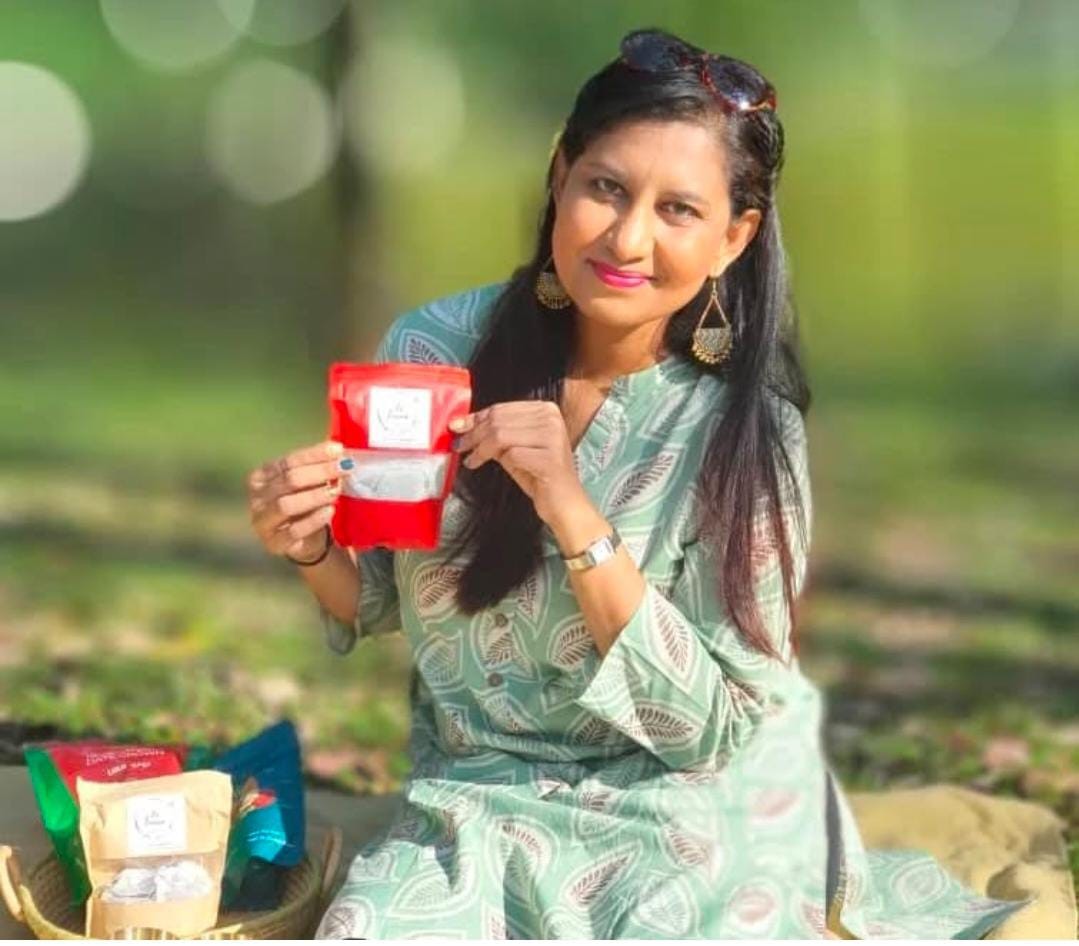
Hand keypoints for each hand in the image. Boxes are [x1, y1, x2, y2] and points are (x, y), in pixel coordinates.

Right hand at [247, 440, 344, 559]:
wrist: (305, 541)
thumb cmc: (306, 504)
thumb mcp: (308, 483)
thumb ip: (317, 466)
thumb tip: (337, 449)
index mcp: (261, 477)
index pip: (289, 461)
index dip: (315, 455)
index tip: (339, 450)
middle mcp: (257, 498)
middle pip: (289, 481)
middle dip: (320, 472)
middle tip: (344, 469)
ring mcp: (262, 522)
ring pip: (286, 505)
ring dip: (315, 496)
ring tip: (336, 490)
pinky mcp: (274, 543)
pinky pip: (294, 531)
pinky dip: (314, 520)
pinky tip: (330, 511)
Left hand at [449, 400, 590, 526]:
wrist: (564, 504)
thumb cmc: (539, 476)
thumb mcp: (514, 448)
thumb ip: (495, 434)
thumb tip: (464, 425)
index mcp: (545, 410)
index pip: (501, 408)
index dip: (476, 418)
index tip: (457, 426)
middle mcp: (552, 419)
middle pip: (499, 420)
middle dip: (474, 434)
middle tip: (460, 445)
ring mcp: (553, 437)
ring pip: (501, 435)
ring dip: (480, 449)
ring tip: (471, 459)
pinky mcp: (550, 458)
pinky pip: (511, 455)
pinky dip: (495, 461)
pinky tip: (487, 467)